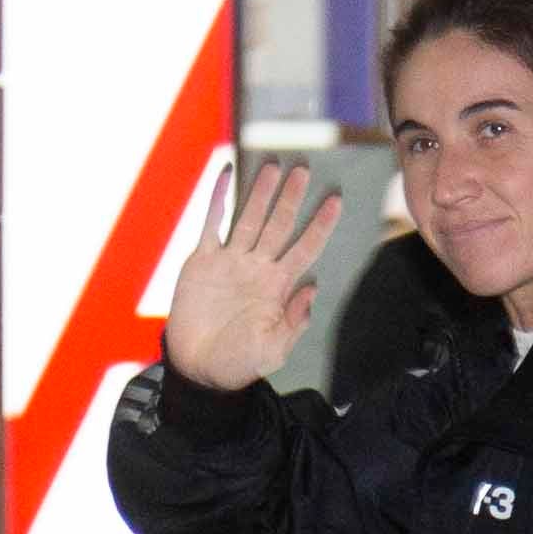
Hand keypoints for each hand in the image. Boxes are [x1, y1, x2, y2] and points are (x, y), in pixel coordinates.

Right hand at [162, 158, 342, 392]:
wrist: (197, 367)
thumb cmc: (237, 363)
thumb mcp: (273, 350)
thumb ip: (293, 323)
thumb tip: (313, 290)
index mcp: (278, 286)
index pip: (305, 248)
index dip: (320, 226)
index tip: (336, 201)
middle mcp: (257, 267)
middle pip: (279, 225)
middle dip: (292, 198)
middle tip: (304, 171)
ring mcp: (230, 261)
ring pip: (250, 218)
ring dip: (261, 193)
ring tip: (273, 166)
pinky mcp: (202, 260)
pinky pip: (212, 223)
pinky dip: (218, 199)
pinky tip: (226, 174)